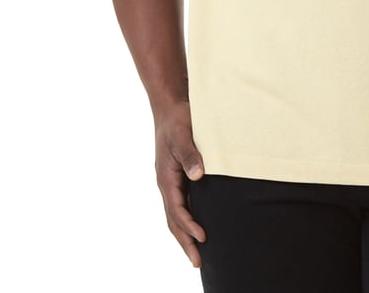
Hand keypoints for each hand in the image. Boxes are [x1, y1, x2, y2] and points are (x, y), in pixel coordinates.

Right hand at [154, 101, 206, 267]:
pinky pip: (180, 204)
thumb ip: (191, 155)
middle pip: (173, 220)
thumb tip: (197, 176)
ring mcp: (170, 181)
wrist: (170, 106)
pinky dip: (186, 220)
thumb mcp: (184, 135)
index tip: (203, 237)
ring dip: (184, 235)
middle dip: (185, 241)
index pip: (177, 209)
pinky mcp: (177, 177)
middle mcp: (166, 183)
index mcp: (166, 177)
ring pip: (175, 215)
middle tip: (198, 262)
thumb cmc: (178, 120)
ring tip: (197, 253)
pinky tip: (197, 226)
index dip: (189, 225)